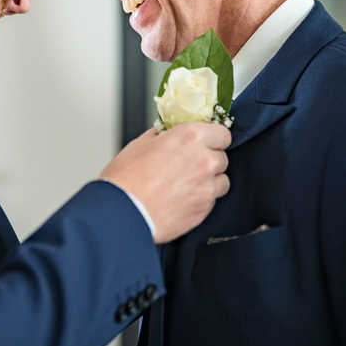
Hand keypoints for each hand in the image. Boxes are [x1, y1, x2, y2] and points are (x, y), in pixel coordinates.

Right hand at [100, 122, 230, 242]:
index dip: (213, 138)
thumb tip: (165, 136)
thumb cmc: (126, 179)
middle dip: (209, 159)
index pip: (222, 133)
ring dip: (209, 181)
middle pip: (222, 157)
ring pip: (221, 181)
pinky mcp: (203, 210)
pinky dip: (201, 199)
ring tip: (186, 184)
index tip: (205, 142)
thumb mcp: (140, 145)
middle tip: (189, 164)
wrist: (122, 212)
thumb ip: (161, 138)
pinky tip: (181, 199)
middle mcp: (205, 161)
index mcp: (191, 138)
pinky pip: (211, 201)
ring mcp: (207, 187)